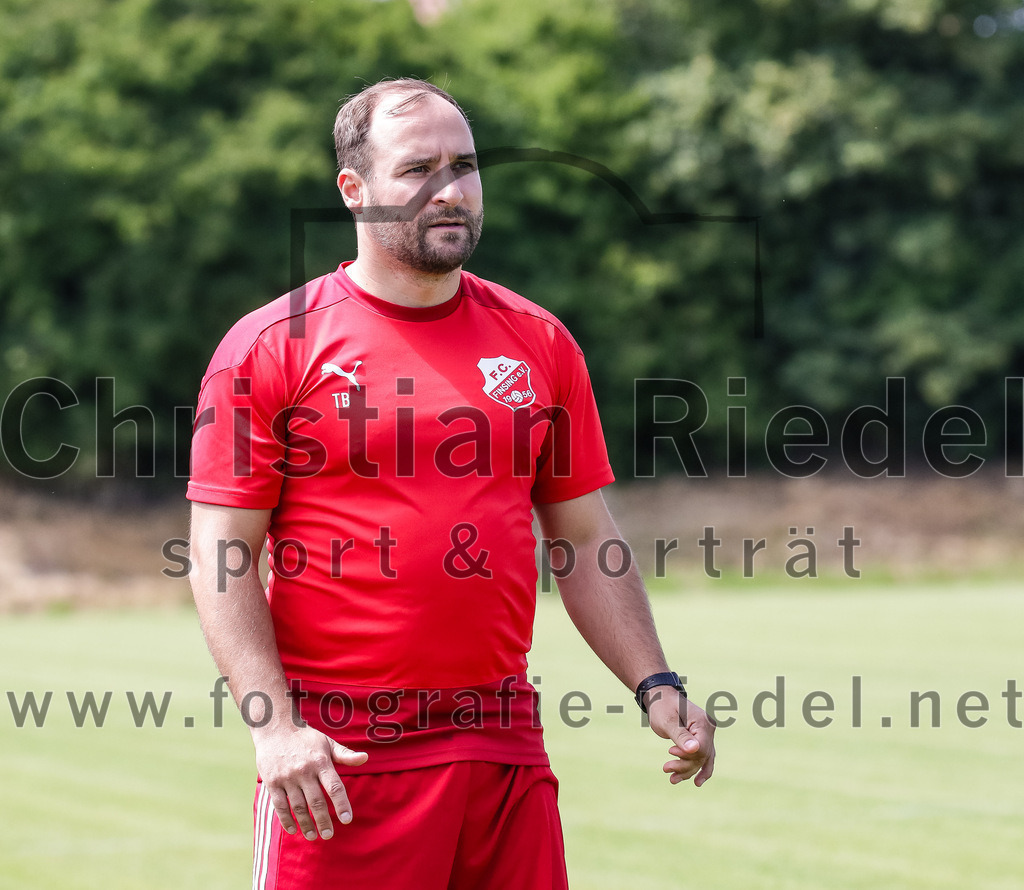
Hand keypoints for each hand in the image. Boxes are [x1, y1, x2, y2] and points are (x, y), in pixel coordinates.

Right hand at [253, 723, 367, 839]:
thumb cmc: (305, 738)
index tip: (347, 819)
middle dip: (323, 821)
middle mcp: (304, 771)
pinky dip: (286, 820)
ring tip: (312, 836)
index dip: (341, 804)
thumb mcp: (327, 742)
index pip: (334, 786)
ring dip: (306, 824)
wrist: (275, 729)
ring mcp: (287, 777)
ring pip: (298, 806)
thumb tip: (365, 758)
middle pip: (316, 801)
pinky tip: (293, 829)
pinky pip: (279, 805)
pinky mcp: (272, 782)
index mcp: (320, 761)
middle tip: (328, 835)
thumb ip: (345, 754)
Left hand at [645, 688, 715, 786]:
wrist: (660, 698)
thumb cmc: (662, 706)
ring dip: (688, 770)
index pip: (702, 748)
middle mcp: (708, 729)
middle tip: (665, 768)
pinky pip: (702, 757)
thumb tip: (695, 750)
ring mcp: (706, 734)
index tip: (670, 752)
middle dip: (684, 766)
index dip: (687, 756)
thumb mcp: (668, 721)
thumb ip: (681, 736)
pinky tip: (695, 781)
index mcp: (703, 722)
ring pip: (702, 760)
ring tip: (672, 778)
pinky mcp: (701, 739)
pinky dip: (696, 768)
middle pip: (702, 756)